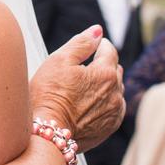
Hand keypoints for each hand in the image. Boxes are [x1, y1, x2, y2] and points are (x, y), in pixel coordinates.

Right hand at [29, 25, 124, 152]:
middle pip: (114, 70)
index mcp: (106, 72)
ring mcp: (115, 111)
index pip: (108, 50)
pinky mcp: (110, 127)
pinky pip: (113, 109)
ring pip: (115, 90)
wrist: (47, 134)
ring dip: (103, 85)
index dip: (96, 45)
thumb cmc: (48, 95)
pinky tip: (86, 105)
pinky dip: (104, 103)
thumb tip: (97, 30)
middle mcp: (116, 92)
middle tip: (80, 70)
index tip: (86, 47)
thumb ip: (81, 43)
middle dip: (101, 66)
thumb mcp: (58, 61)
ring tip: (82, 89)